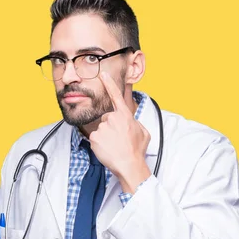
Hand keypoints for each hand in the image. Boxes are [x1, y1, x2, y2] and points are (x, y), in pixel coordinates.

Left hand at [88, 71, 151, 192]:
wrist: (129, 164)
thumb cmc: (136, 149)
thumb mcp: (143, 132)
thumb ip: (134, 122)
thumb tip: (129, 122)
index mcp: (125, 115)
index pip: (116, 96)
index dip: (109, 84)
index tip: (103, 73)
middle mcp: (112, 118)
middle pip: (106, 118)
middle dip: (110, 127)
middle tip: (118, 139)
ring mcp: (103, 127)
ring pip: (101, 129)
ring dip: (105, 136)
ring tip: (114, 146)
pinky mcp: (94, 137)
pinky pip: (95, 138)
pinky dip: (99, 144)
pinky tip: (107, 149)